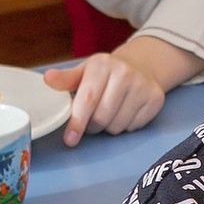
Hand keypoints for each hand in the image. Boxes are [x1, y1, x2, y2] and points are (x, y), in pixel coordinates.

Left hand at [45, 40, 173, 143]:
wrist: (140, 67)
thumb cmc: (105, 74)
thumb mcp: (84, 72)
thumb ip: (66, 79)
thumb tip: (47, 78)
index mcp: (102, 64)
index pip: (88, 99)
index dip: (77, 122)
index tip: (70, 139)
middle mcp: (125, 72)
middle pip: (102, 117)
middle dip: (93, 126)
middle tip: (92, 119)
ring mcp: (142, 85)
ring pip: (117, 125)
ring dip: (109, 127)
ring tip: (110, 113)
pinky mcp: (155, 98)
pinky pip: (133, 126)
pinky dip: (126, 125)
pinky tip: (126, 112)